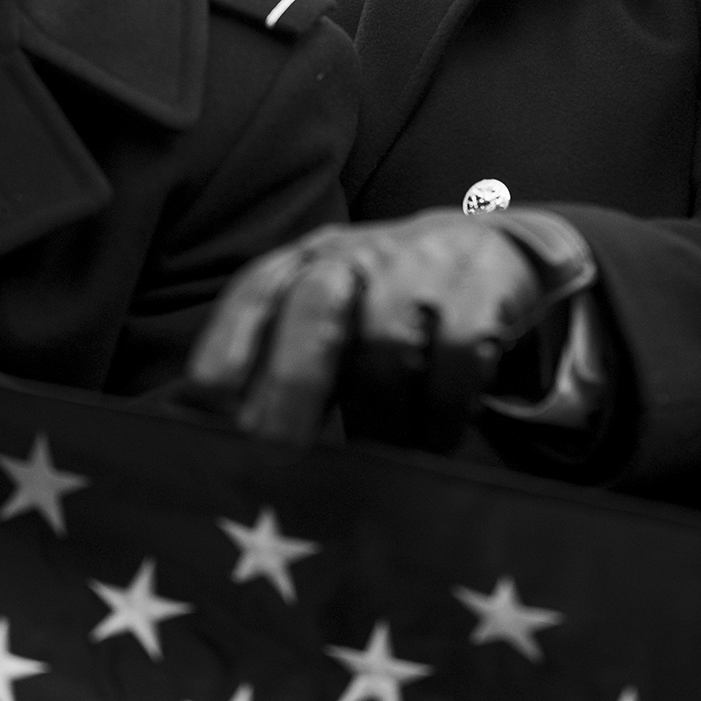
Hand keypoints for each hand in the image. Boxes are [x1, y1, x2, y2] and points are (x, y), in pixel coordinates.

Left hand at [187, 214, 546, 447]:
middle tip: (279, 453)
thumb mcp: (328, 317)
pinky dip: (444, 410)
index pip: (256, 291)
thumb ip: (280, 365)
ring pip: (385, 345)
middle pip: (313, 309)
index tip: (210, 396)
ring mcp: (420, 264)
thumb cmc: (384, 303)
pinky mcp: (481, 284)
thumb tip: (212, 438)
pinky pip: (457, 356)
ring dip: (382, 416)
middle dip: (291, 384)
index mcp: (304, 261)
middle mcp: (355, 255)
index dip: (229, 341)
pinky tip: (437, 436)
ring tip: (384, 454)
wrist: (490, 246)